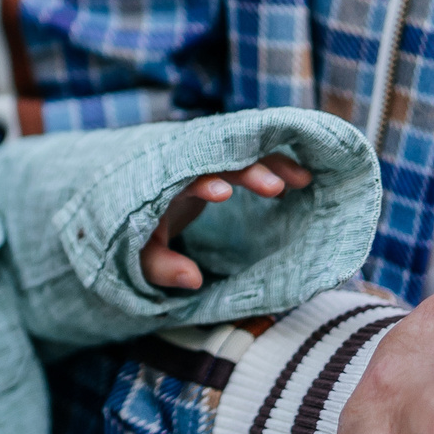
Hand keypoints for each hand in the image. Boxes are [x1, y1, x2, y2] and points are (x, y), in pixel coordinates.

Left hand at [139, 154, 313, 289]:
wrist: (131, 201)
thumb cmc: (136, 230)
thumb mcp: (139, 253)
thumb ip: (160, 266)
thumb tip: (193, 279)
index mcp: (161, 182)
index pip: (183, 177)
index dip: (203, 184)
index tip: (224, 193)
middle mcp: (185, 165)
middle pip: (219, 159)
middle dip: (247, 170)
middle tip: (276, 188)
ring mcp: (204, 162)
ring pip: (240, 154)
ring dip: (270, 163)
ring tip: (302, 178)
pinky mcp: (218, 165)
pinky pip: (248, 159)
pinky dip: (271, 164)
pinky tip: (295, 181)